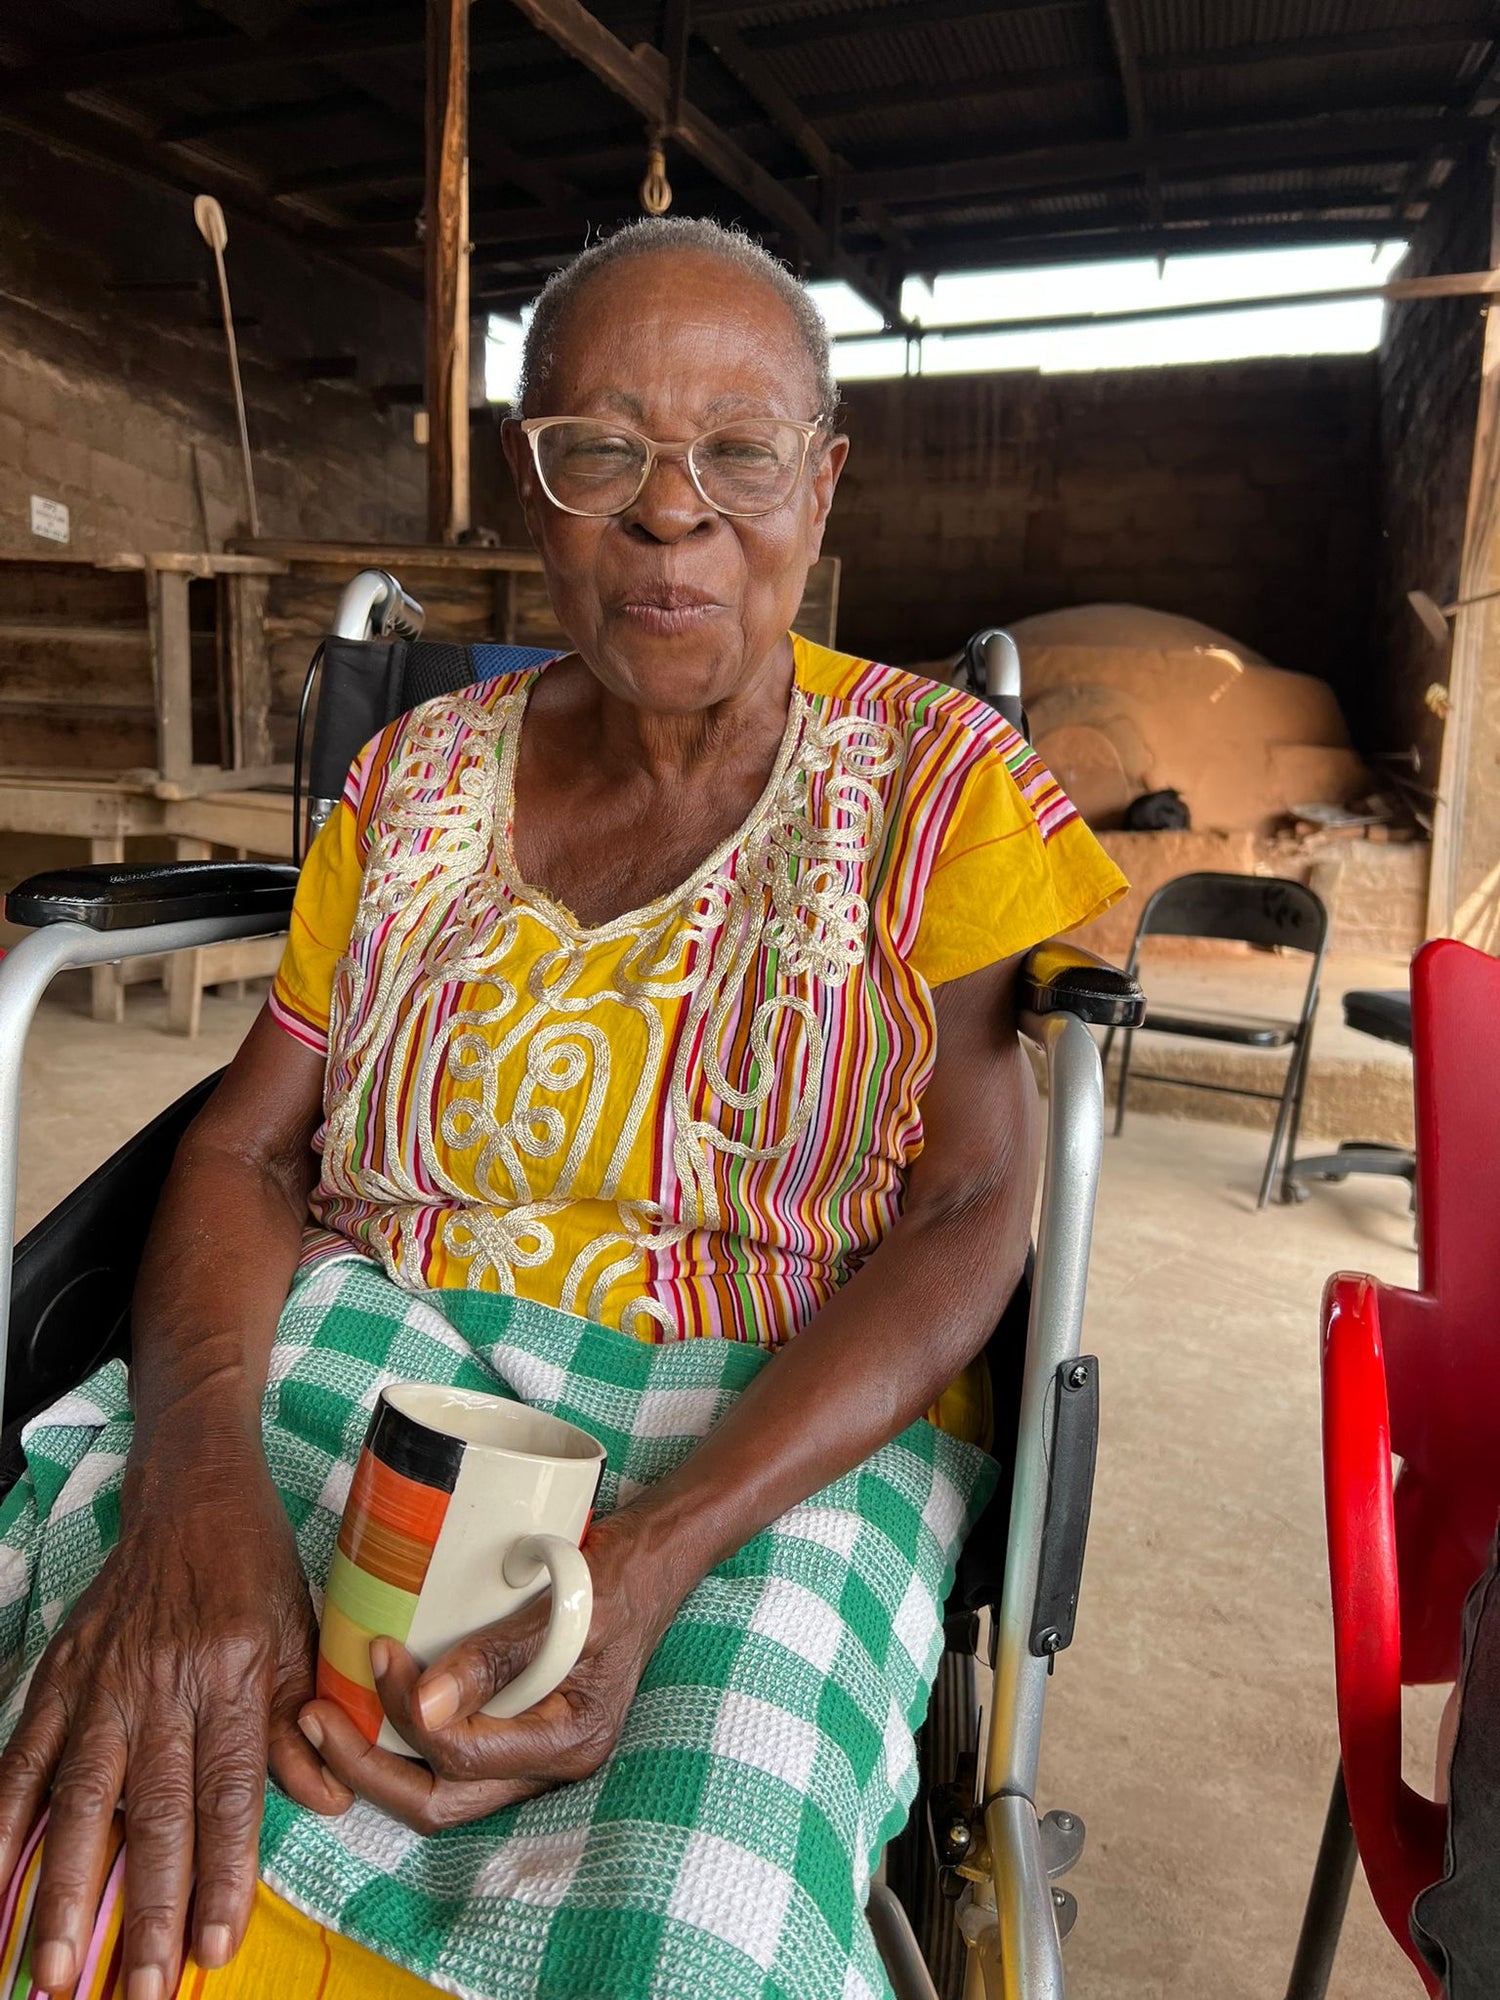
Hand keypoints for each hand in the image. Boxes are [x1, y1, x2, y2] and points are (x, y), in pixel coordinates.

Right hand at [0, 1444, 351, 1995]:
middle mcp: (163, 1685)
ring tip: (54, 1973)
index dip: (222, 1877)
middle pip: (153, 1815)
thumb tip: (323, 1803)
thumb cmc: (256, 1570)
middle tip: (136, 1992)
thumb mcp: (300, 1635)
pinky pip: (22, 1762)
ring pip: (82, 1800)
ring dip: (64, 1892)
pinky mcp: (58, 1676)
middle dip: (145, 1912)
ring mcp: (102, 1683)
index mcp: (233, 1677)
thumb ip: (302, 1723)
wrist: (194, 1492)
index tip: (215, 1951)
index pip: (228, 1796)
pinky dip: (2, 1829)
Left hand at [299, 1511, 679, 1831]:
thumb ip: (502, 1655)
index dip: (408, 1715)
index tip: (380, 1653)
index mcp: (569, 1740)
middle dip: (366, 1770)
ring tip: (325, 1717)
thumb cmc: (622, 1571)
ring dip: (377, 1762)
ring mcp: (535, 1751)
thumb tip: (427, 1708)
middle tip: (314, 1720)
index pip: (463, 1758)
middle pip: (439, 1803)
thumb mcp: (570, 1603)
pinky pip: (451, 1757)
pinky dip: (405, 1739)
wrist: (657, 1557)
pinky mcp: (520, 1727)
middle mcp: (551, 1762)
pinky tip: (373, 1704)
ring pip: (439, 1790)